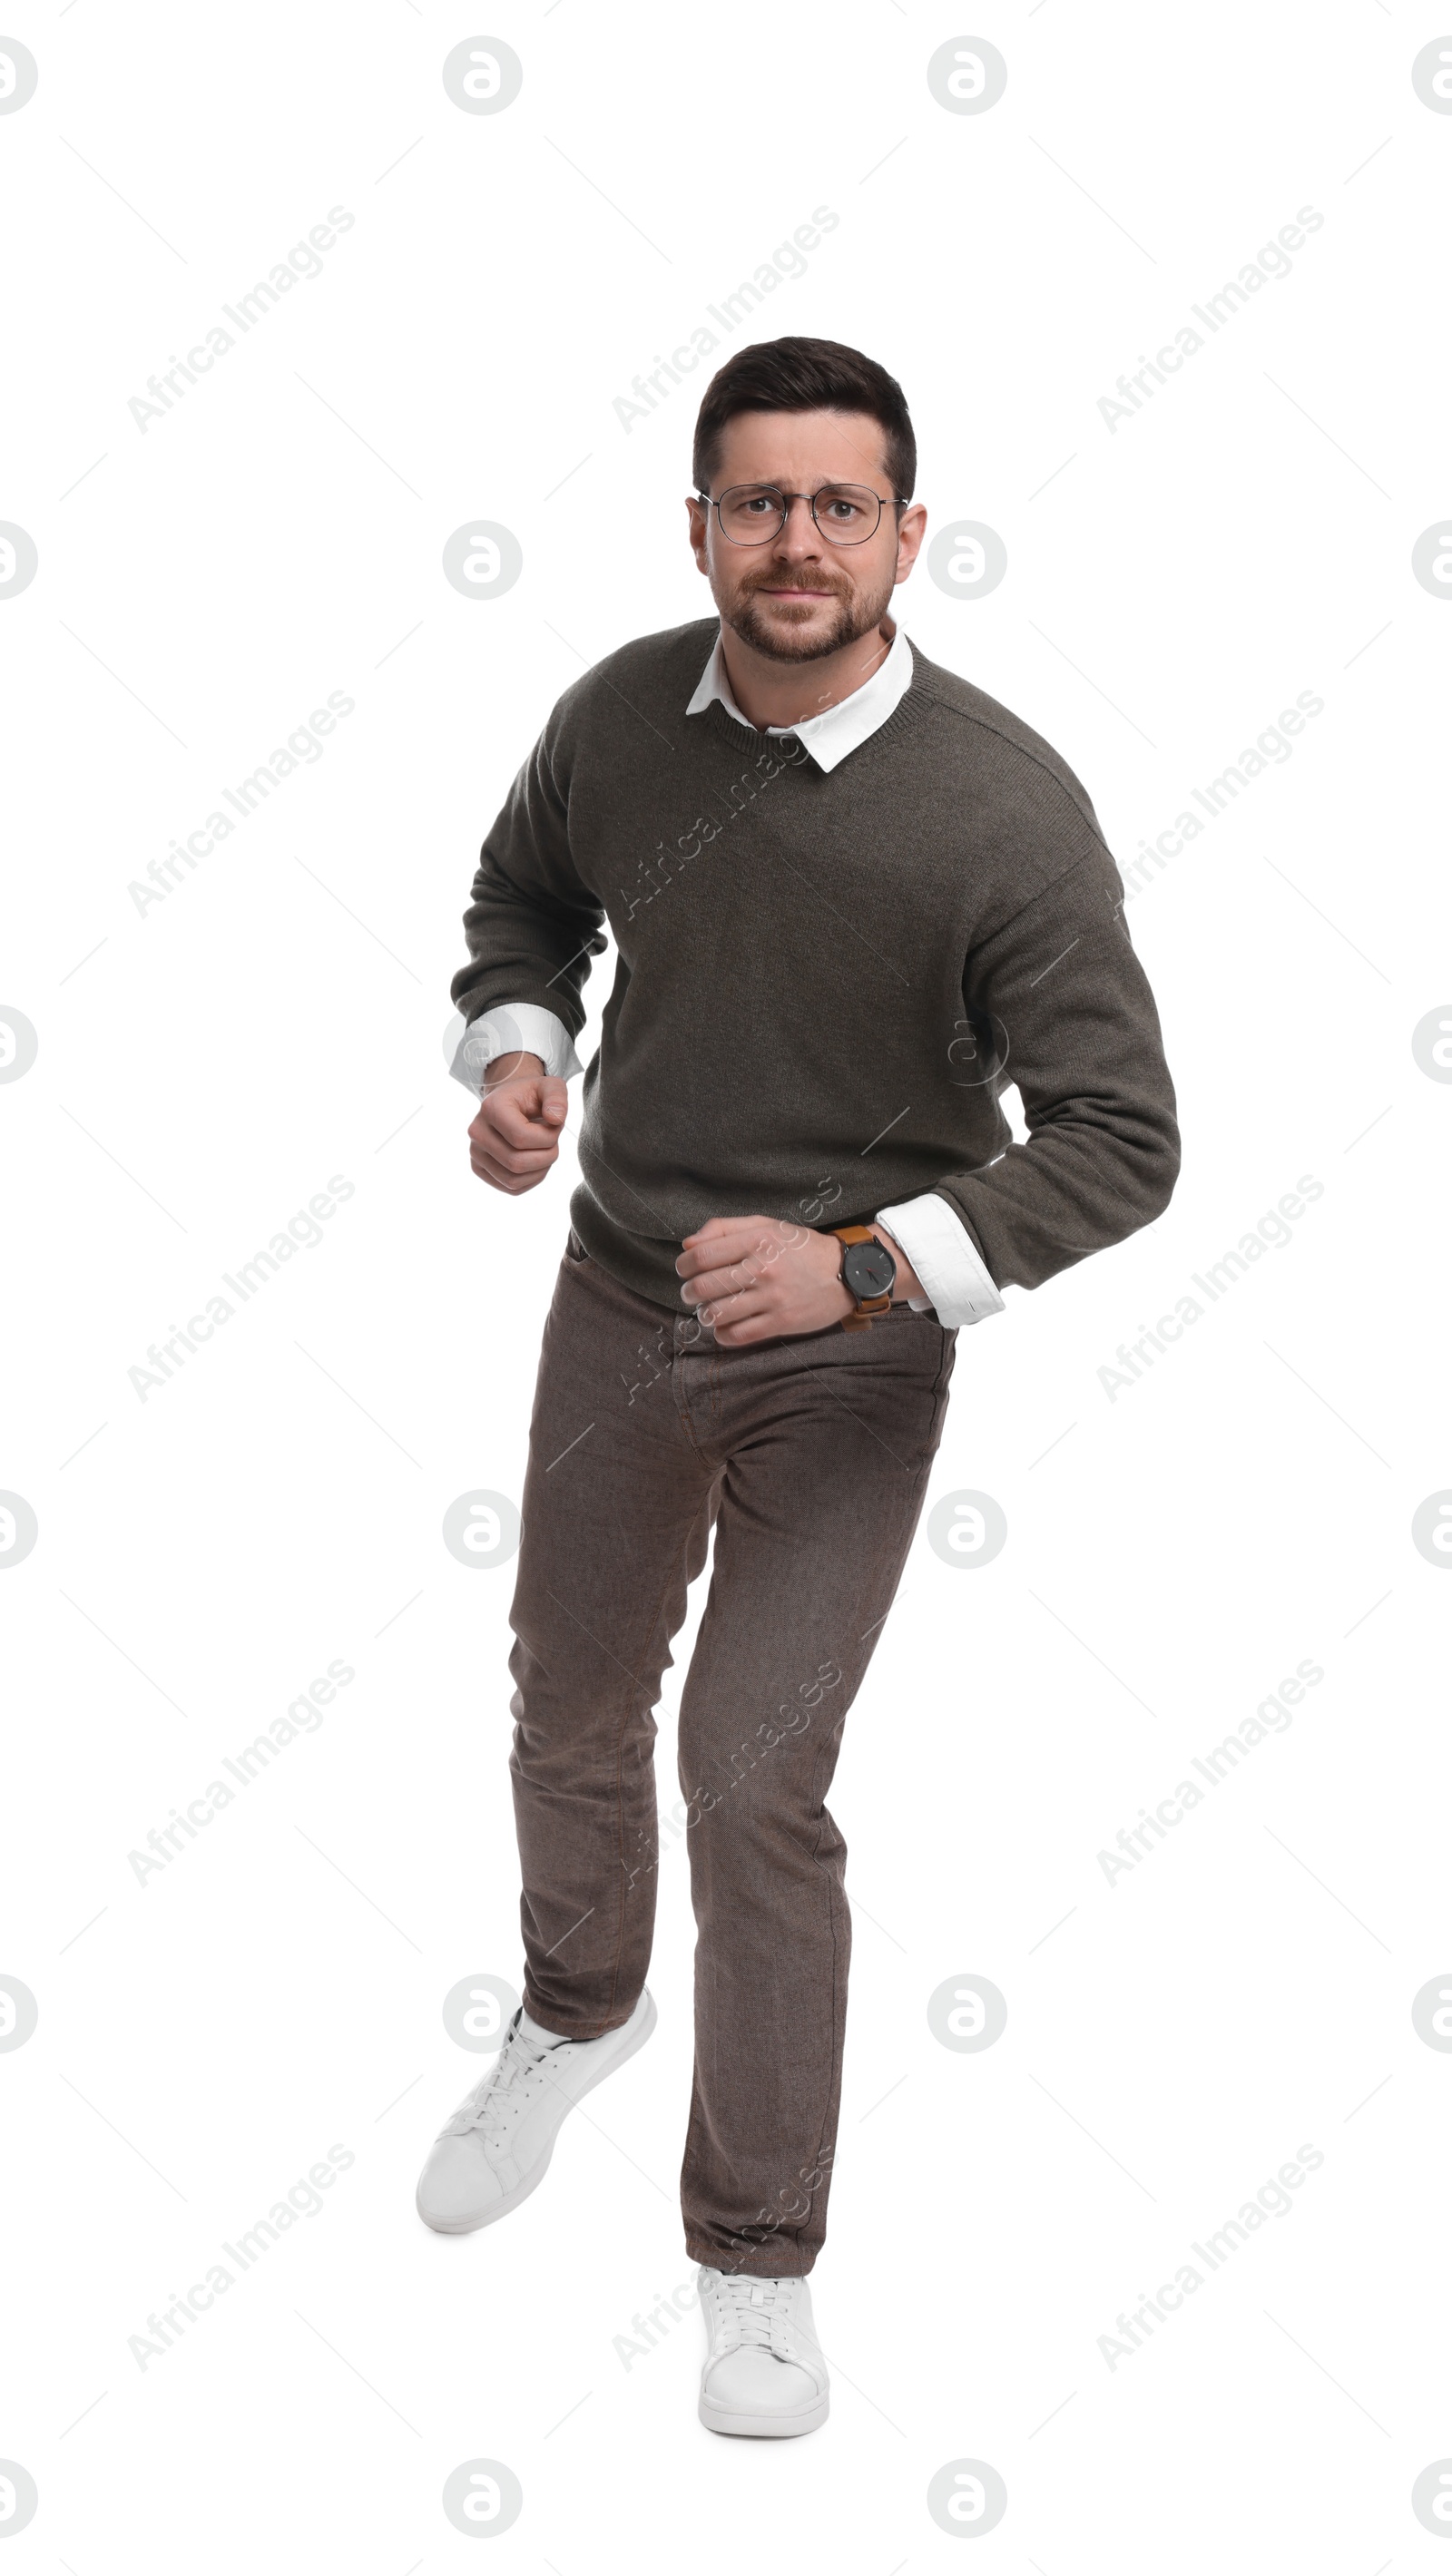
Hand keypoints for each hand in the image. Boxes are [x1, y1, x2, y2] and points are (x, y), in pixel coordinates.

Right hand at [469, 1053, 567, 1194]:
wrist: (511, 1104)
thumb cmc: (532, 1096)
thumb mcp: (550, 1087)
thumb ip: (557, 1098)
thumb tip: (556, 1120)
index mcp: (491, 1108)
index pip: (521, 1138)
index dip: (548, 1138)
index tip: (555, 1126)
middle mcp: (477, 1132)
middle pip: (516, 1163)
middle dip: (546, 1156)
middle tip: (552, 1143)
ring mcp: (475, 1153)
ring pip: (513, 1180)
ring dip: (540, 1170)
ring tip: (545, 1151)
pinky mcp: (479, 1169)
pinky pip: (511, 1188)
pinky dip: (531, 1180)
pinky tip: (536, 1162)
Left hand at [676, 1216, 853, 1345]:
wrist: (847, 1272)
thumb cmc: (801, 1248)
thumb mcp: (767, 1225)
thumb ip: (725, 1228)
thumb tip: (688, 1245)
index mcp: (758, 1240)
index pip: (703, 1255)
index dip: (684, 1265)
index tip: (684, 1270)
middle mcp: (764, 1268)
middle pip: (705, 1286)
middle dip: (689, 1292)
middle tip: (691, 1293)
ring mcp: (773, 1297)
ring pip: (718, 1313)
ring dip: (705, 1315)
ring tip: (708, 1311)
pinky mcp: (782, 1322)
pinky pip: (739, 1335)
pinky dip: (723, 1335)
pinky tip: (724, 1328)